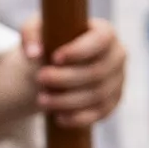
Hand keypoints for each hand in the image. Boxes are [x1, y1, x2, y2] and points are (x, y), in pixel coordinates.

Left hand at [0, 15, 127, 137]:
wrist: (57, 64)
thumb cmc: (50, 41)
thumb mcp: (37, 30)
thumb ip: (31, 34)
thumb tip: (33, 54)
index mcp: (105, 33)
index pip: (100, 40)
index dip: (79, 50)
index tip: (54, 58)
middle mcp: (117, 56)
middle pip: (97, 71)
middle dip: (66, 78)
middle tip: (40, 79)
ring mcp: (117, 81)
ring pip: (97, 95)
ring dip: (68, 100)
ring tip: (41, 100)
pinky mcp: (112, 102)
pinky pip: (100, 113)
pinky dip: (79, 117)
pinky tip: (58, 117)